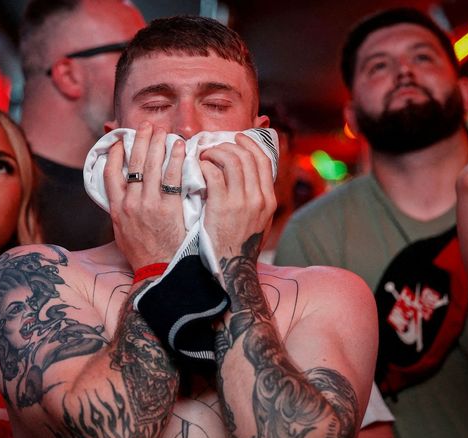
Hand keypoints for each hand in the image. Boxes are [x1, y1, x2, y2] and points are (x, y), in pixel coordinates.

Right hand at [104, 122, 185, 270]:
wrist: (158, 273)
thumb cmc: (143, 255)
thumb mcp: (123, 233)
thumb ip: (122, 212)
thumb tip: (125, 196)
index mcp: (116, 209)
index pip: (110, 173)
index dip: (113, 153)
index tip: (120, 140)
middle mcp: (129, 204)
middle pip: (133, 163)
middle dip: (140, 140)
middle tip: (147, 126)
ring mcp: (148, 205)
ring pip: (152, 166)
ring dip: (158, 144)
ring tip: (164, 131)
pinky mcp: (168, 208)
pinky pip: (172, 177)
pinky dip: (176, 159)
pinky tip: (180, 148)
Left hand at [200, 133, 275, 259]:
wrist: (230, 269)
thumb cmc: (238, 245)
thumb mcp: (258, 221)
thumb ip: (256, 199)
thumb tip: (248, 177)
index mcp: (269, 199)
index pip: (264, 159)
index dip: (249, 144)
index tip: (237, 138)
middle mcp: (259, 198)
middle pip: (247, 156)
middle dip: (228, 145)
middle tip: (213, 147)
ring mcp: (241, 202)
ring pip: (231, 160)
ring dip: (214, 152)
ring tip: (203, 156)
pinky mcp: (222, 207)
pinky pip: (214, 174)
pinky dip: (205, 165)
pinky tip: (198, 168)